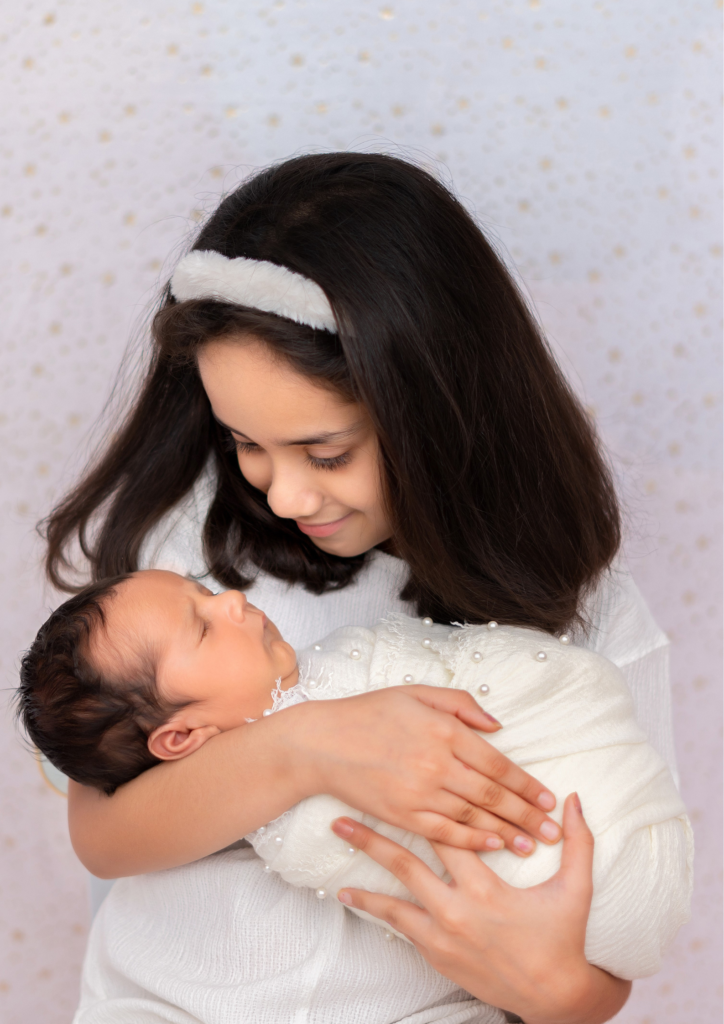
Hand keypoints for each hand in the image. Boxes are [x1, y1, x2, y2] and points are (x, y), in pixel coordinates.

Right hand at [288, 684, 560, 855]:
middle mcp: (436, 763)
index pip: (497, 762)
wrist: (322, 741)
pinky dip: (472, 841)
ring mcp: (419, 792)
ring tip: (532, 846)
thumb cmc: (370, 712)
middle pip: (492, 794)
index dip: (525, 783)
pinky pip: (445, 833)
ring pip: (473, 816)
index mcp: (443, 730)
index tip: (548, 799)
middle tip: (553, 831)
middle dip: (527, 815)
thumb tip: (497, 725)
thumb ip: (461, 704)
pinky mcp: (401, 814)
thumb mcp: (417, 693)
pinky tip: (492, 846)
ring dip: (507, 832)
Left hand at [331, 794, 630, 1023]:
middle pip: (405, 866)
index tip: (397, 786)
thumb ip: (577, 842)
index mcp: (486, 889)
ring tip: (335, 871)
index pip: (448, 837)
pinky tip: (355, 898)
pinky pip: (401, 930)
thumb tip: (573, 799)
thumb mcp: (576, 889)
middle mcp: (457, 912)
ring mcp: (443, 938)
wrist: (553, 997)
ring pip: (392, 905)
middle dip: (370, 841)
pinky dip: (378, 912)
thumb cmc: (563, 937)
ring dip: (363, 884)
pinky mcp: (437, 956)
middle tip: (339, 820)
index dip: (425, 810)